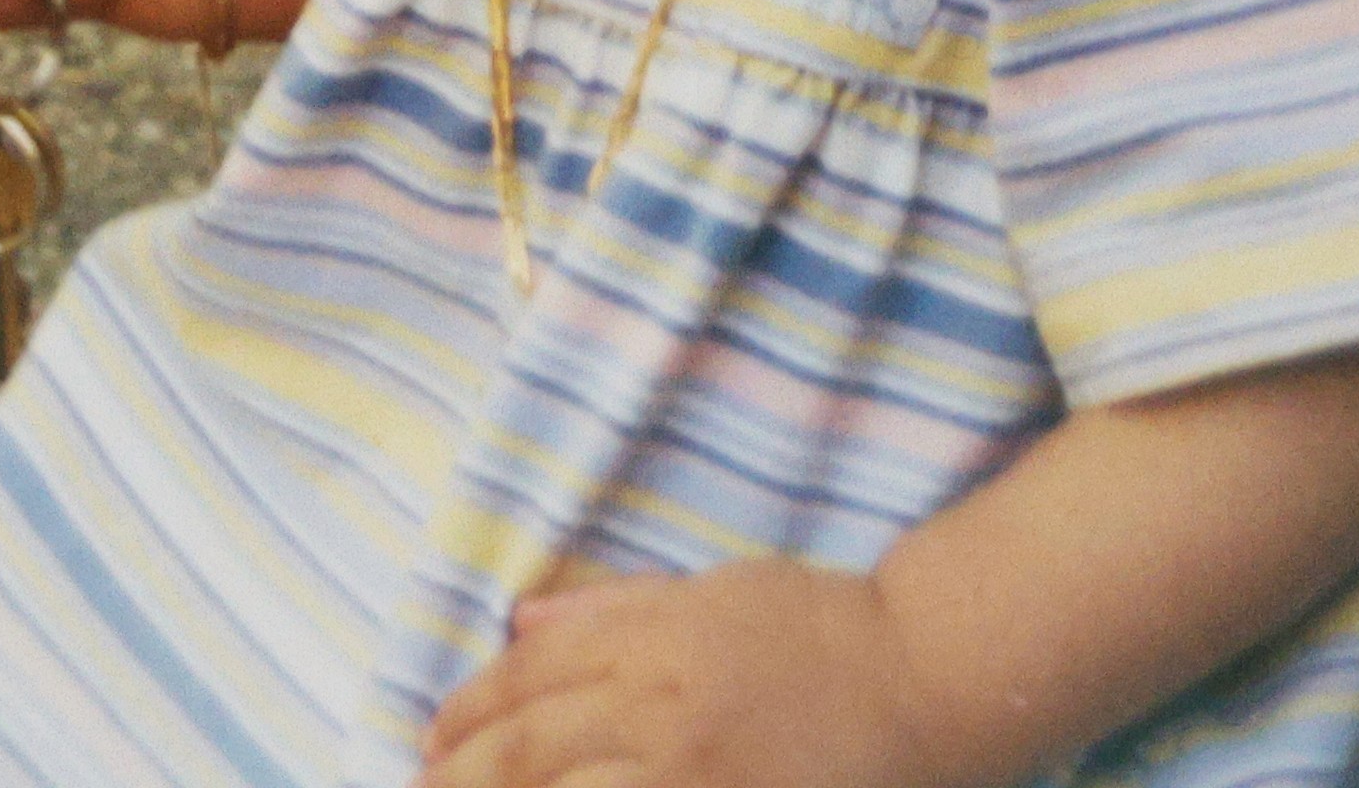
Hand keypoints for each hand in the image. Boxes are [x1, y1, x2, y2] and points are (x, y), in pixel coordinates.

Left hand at [416, 561, 950, 787]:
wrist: (926, 678)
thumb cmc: (821, 627)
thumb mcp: (712, 590)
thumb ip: (610, 610)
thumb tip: (516, 626)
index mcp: (649, 639)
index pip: (523, 680)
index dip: (463, 714)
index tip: (433, 740)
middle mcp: (657, 707)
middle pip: (521, 755)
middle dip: (456, 779)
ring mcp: (689, 777)